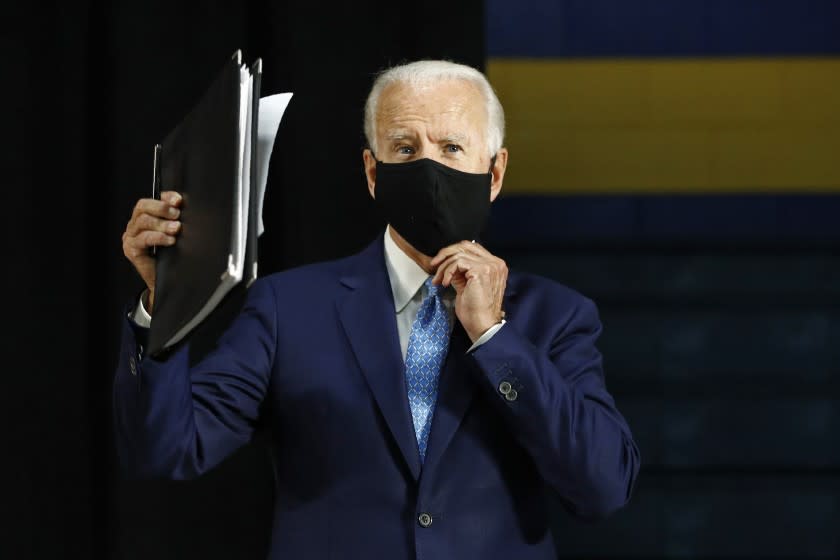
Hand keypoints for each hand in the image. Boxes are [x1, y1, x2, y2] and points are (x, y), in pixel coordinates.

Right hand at [121, 191, 182, 311]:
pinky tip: (170, 240)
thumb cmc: (171, 255)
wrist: (166, 280)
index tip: (178, 200)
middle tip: (176, 215)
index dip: (165, 198)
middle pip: (143, 207)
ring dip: (162, 224)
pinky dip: (158, 237)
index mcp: (145, 217)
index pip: (152, 200)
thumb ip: (176, 220)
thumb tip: (186, 207)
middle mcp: (135, 224)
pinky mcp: (131, 249)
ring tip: (176, 228)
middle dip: (161, 208)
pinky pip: (143, 239)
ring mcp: (131, 236)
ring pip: (143, 221)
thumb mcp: (175, 234)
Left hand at [430, 241, 507, 342]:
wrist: (482, 325)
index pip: (472, 248)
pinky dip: (448, 272)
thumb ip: (462, 272)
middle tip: (434, 265)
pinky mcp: (481, 271)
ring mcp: (490, 266)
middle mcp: (495, 263)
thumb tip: (448, 265)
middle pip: (465, 245)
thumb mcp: (467, 286)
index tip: (440, 264)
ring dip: (444, 267)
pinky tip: (446, 283)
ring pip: (459, 254)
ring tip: (439, 280)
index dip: (453, 252)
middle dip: (446, 254)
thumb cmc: (476, 311)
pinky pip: (457, 262)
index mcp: (495, 266)